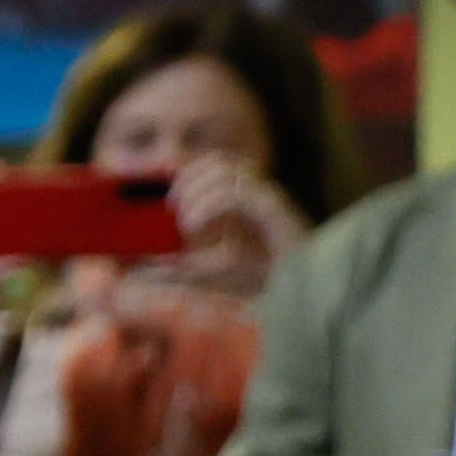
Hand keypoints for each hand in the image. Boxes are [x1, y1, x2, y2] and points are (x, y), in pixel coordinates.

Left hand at [163, 152, 304, 294]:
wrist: (312, 294)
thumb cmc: (270, 280)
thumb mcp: (216, 271)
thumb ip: (183, 267)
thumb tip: (143, 266)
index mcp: (247, 200)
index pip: (213, 166)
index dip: (184, 174)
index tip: (164, 202)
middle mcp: (259, 194)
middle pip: (217, 161)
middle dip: (186, 180)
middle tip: (172, 211)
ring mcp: (270, 200)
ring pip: (226, 170)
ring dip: (194, 192)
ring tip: (184, 224)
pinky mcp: (277, 213)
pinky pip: (237, 194)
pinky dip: (207, 207)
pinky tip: (193, 230)